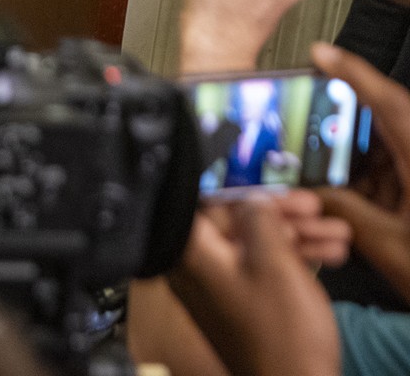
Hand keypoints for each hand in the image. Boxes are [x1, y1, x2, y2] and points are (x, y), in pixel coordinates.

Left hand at [168, 197, 340, 375]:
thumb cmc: (279, 329)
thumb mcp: (273, 260)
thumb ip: (258, 217)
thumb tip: (250, 198)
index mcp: (190, 254)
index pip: (212, 205)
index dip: (256, 196)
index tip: (289, 196)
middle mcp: (193, 269)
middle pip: (236, 226)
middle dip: (284, 217)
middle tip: (319, 213)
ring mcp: (215, 290)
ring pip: (254, 248)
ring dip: (297, 238)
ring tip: (337, 238)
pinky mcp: (237, 307)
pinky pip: (259, 271)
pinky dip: (290, 261)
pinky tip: (326, 257)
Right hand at [312, 41, 409, 297]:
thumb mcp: (389, 246)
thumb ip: (345, 211)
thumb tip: (311, 193)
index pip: (389, 102)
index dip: (353, 72)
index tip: (323, 53)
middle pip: (389, 122)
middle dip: (349, 121)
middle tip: (313, 122)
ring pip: (393, 150)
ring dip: (360, 158)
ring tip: (328, 169)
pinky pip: (401, 173)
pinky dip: (376, 180)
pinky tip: (353, 196)